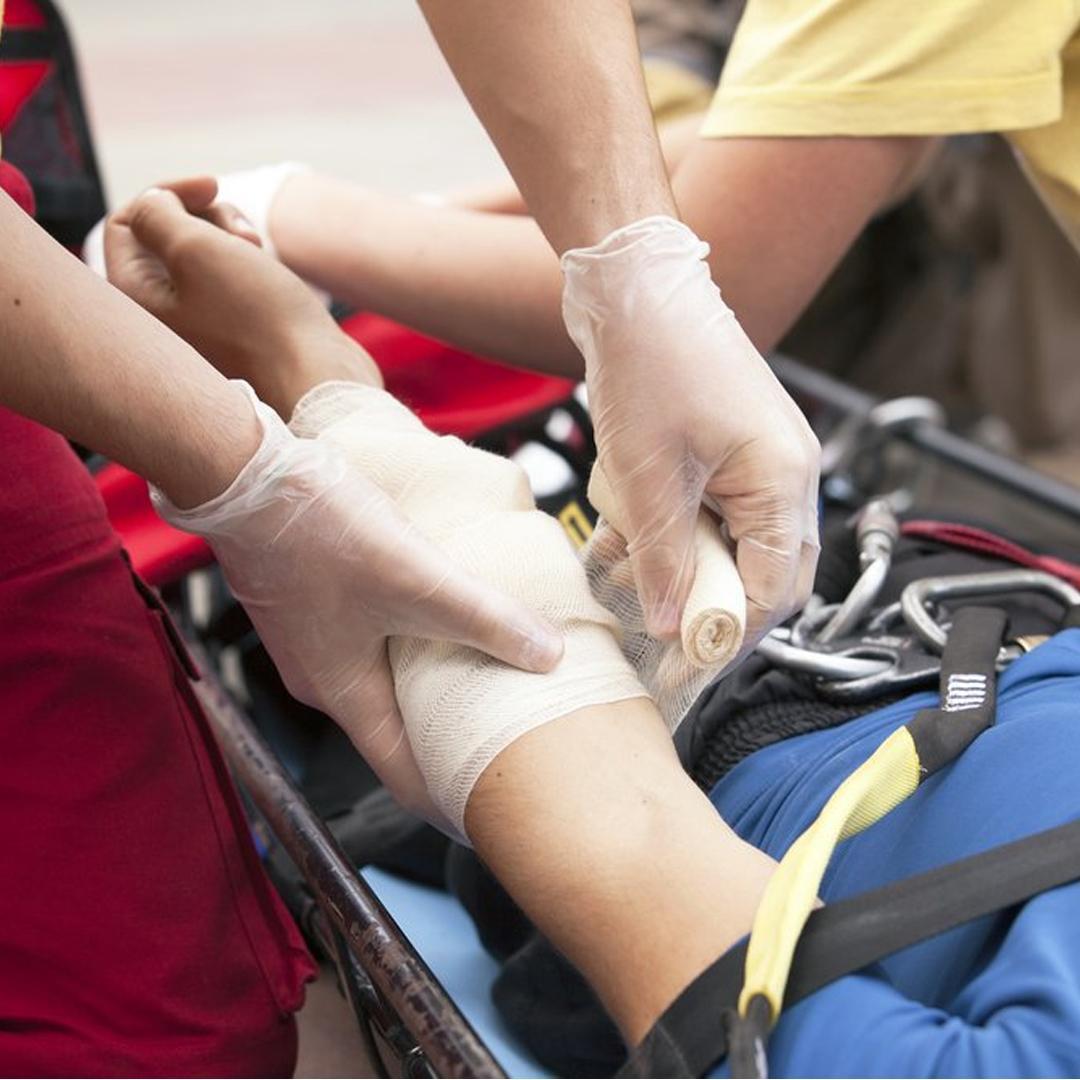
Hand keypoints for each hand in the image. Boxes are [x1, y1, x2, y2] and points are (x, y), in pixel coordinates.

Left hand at [104, 179, 376, 416]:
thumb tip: (155, 205)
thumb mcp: (195, 248)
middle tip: (242, 232)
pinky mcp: (234, 329)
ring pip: (202, 253)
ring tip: (260, 251)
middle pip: (165, 235)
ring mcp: (198, 323)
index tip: (212, 187)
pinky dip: (248, 262)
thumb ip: (158, 213)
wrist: (315, 372)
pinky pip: (229, 277)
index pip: (126, 223)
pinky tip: (272, 271)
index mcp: (136, 298)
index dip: (167, 194)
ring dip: (231, 236)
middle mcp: (160, 314)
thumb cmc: (257, 316)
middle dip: (205, 217)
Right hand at [154, 385, 563, 827]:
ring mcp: (314, 640)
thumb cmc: (319, 533)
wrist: (245, 475)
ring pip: (383, 681)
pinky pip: (370, 642)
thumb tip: (549, 655)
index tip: (491, 810)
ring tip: (482, 681)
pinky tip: (437, 621)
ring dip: (429, 686)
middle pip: (396, 729)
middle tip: (503, 740)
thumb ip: (485, 618)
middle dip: (446, 739)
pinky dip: (407, 646)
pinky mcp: (314, 602)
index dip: (449, 796)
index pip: (404, 773)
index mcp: (344, 693)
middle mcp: (323, 677)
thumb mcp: (417, 579)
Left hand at [562, 216, 819, 644]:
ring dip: (685, 571)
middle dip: (710, 610)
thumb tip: (673, 625)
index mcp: (784, 483)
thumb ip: (664, 559)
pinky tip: (625, 541)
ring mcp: (760, 463)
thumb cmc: (652, 365)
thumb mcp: (648, 478)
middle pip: (763, 575)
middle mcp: (785, 476)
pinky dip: (674, 536)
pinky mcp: (729, 453)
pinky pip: (712, 514)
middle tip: (660, 639)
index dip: (726, 637)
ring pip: (733, 547)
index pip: (771, 591)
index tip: (682, 668)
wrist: (638, 290)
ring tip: (631, 581)